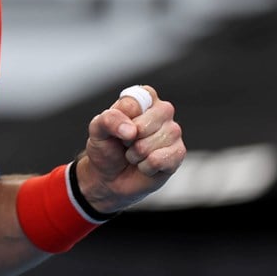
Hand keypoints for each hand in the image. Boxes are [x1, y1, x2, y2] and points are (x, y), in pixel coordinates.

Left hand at [76, 84, 184, 214]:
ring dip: (137, 155)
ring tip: (135, 154)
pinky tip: (145, 165)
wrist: (110, 177)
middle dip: (129, 140)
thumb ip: (109, 120)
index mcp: (143, 98)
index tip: (118, 127)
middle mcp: (162, 111)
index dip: (122, 118)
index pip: (134, 102)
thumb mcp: (97, 129)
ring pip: (153, 143)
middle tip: (126, 143)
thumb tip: (131, 130)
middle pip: (144, 125)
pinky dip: (146, 167)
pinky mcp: (178, 153)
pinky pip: (160, 159)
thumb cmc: (106, 147)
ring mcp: (173, 132)